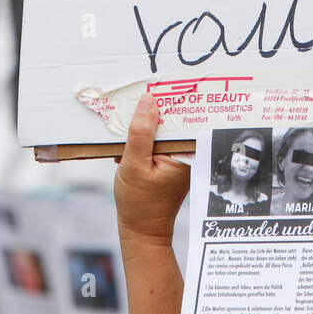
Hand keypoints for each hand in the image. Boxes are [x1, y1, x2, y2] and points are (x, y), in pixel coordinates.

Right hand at [114, 93, 189, 246]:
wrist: (141, 231)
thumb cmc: (139, 202)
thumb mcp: (134, 164)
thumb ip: (141, 132)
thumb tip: (148, 101)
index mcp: (185, 152)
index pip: (182, 115)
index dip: (168, 97)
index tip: (155, 82)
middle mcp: (187, 152)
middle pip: (171, 120)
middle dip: (151, 112)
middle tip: (133, 101)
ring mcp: (179, 157)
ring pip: (161, 130)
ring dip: (143, 128)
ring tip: (124, 128)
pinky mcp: (169, 162)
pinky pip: (157, 142)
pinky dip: (142, 141)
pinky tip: (126, 149)